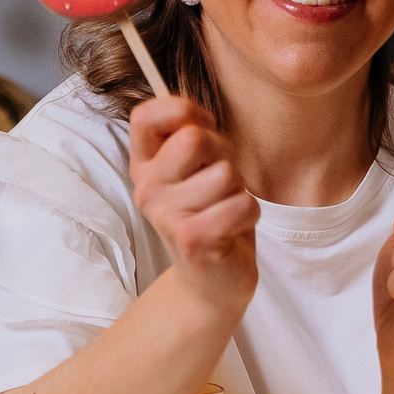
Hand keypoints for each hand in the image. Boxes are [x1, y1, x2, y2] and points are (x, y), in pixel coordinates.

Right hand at [129, 96, 258, 317]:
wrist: (212, 282)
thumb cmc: (211, 215)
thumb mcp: (197, 169)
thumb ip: (192, 136)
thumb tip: (197, 114)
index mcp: (144, 165)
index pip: (145, 116)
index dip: (182, 111)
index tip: (203, 129)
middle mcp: (147, 188)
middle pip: (193, 139)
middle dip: (223, 154)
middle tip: (221, 181)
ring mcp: (166, 215)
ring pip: (225, 173)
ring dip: (238, 189)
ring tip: (225, 208)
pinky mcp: (192, 239)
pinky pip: (240, 204)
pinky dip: (249, 213)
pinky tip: (233, 228)